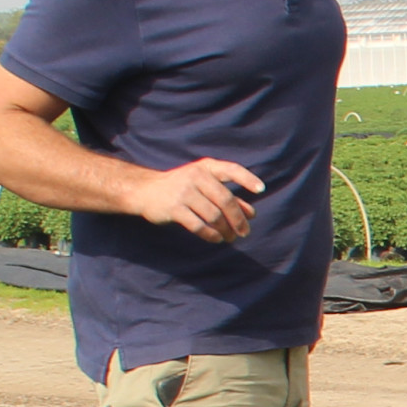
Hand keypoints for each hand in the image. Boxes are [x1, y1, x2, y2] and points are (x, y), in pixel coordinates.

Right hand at [137, 157, 263, 241]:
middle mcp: (196, 176)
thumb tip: (251, 214)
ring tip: (230, 238)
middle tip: (245, 232)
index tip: (261, 189)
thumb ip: (227, 196)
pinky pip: (199, 226)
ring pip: (214, 215)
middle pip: (225, 200)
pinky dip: (211, 235)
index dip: (247, 179)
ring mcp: (184, 192)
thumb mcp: (203, 186)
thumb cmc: (181, 188)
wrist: (145, 190)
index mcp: (205, 167)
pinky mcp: (174, 208)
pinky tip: (216, 239)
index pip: (231, 169)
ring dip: (225, 230)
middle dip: (238, 219)